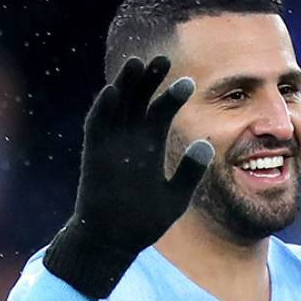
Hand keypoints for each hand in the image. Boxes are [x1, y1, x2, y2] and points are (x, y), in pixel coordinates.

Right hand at [43, 55, 212, 298]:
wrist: (113, 241)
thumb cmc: (144, 222)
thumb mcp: (175, 197)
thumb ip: (190, 171)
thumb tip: (207, 143)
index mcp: (150, 146)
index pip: (161, 110)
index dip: (173, 94)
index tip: (189, 83)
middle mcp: (130, 139)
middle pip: (139, 99)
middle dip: (149, 79)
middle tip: (162, 58)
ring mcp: (110, 144)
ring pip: (117, 105)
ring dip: (124, 85)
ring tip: (136, 63)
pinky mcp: (93, 154)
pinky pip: (96, 126)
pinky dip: (102, 109)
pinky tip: (112, 92)